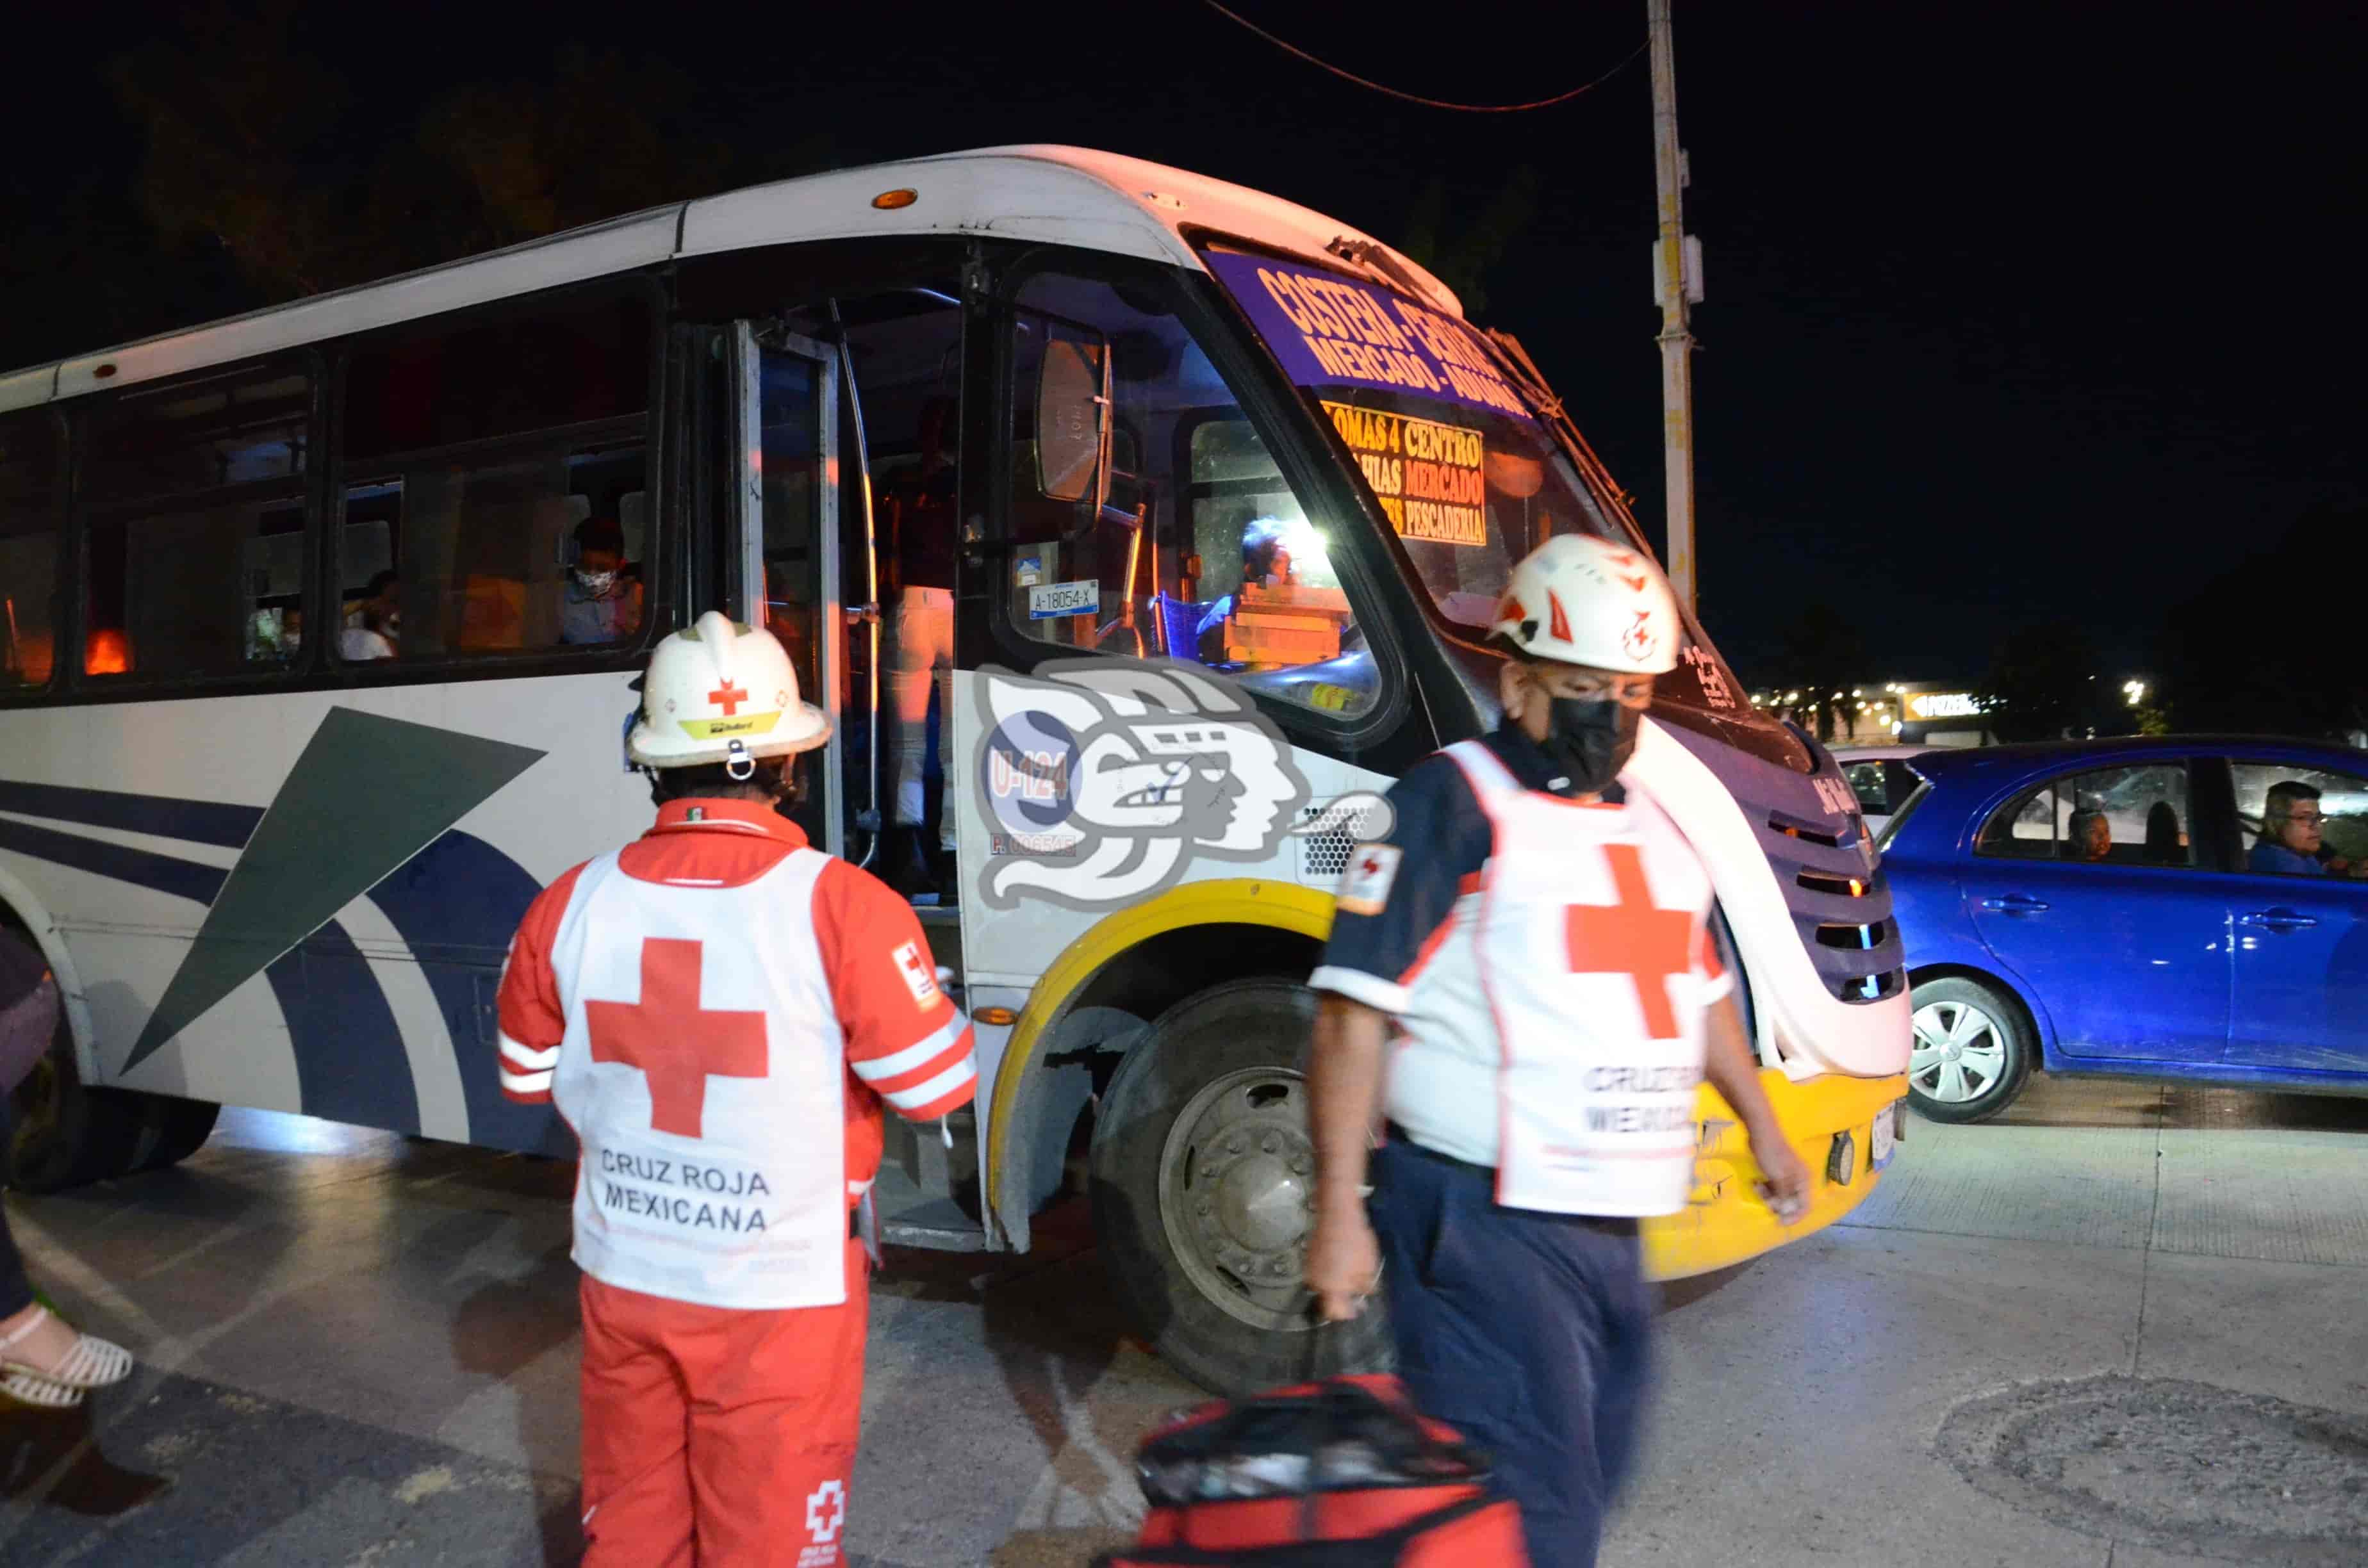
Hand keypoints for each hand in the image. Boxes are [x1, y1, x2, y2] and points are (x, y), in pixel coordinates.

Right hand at [1305, 1204, 1381, 1321]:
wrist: (1337, 1213)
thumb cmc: (1355, 1242)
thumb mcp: (1369, 1266)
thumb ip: (1366, 1287)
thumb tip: (1364, 1296)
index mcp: (1331, 1288)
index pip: (1334, 1313)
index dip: (1347, 1313)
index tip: (1358, 1307)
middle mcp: (1316, 1282)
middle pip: (1327, 1300)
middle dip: (1341, 1299)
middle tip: (1356, 1291)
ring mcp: (1310, 1269)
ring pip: (1323, 1286)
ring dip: (1335, 1286)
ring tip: (1350, 1274)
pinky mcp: (1309, 1258)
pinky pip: (1320, 1273)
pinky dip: (1330, 1273)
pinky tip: (1341, 1263)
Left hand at [1751, 1133, 1812, 1224]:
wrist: (1760, 1132)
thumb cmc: (1771, 1154)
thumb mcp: (1778, 1177)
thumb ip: (1784, 1196)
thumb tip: (1787, 1212)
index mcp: (1804, 1180)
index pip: (1805, 1205)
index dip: (1794, 1216)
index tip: (1779, 1222)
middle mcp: (1798, 1180)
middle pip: (1791, 1202)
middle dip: (1777, 1203)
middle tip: (1765, 1200)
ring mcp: (1787, 1176)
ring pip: (1780, 1195)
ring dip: (1768, 1196)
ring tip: (1757, 1187)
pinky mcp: (1776, 1172)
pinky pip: (1772, 1187)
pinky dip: (1765, 1188)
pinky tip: (1755, 1182)